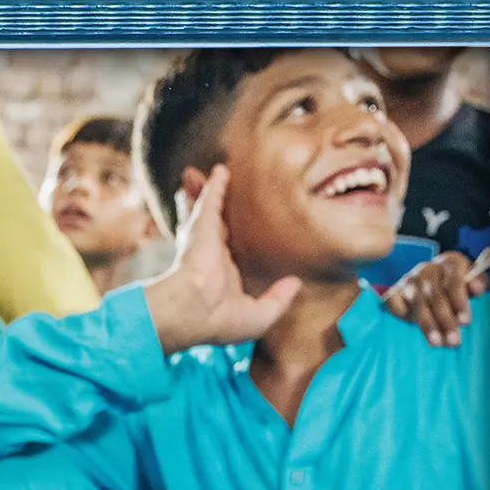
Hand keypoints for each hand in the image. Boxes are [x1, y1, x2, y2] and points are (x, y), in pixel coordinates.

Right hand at [144, 165, 302, 354]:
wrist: (194, 311)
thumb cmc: (220, 320)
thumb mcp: (259, 316)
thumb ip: (279, 300)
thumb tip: (296, 282)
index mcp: (224, 275)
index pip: (232, 252)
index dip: (237, 242)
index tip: (244, 233)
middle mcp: (213, 255)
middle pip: (219, 225)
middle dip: (218, 211)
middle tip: (227, 197)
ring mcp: (206, 240)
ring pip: (211, 209)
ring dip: (212, 192)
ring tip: (219, 172)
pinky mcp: (202, 227)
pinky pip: (211, 199)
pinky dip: (216, 185)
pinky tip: (223, 170)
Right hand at [383, 248, 489, 348]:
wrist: (430, 285)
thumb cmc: (457, 287)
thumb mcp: (472, 283)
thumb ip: (478, 284)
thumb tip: (477, 288)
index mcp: (450, 262)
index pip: (454, 280)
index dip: (460, 301)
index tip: (465, 322)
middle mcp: (429, 268)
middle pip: (436, 295)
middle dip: (445, 320)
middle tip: (453, 341)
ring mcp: (410, 279)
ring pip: (418, 302)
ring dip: (427, 324)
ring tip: (437, 343)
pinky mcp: (394, 290)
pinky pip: (394, 301)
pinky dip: (400, 311)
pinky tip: (409, 323)